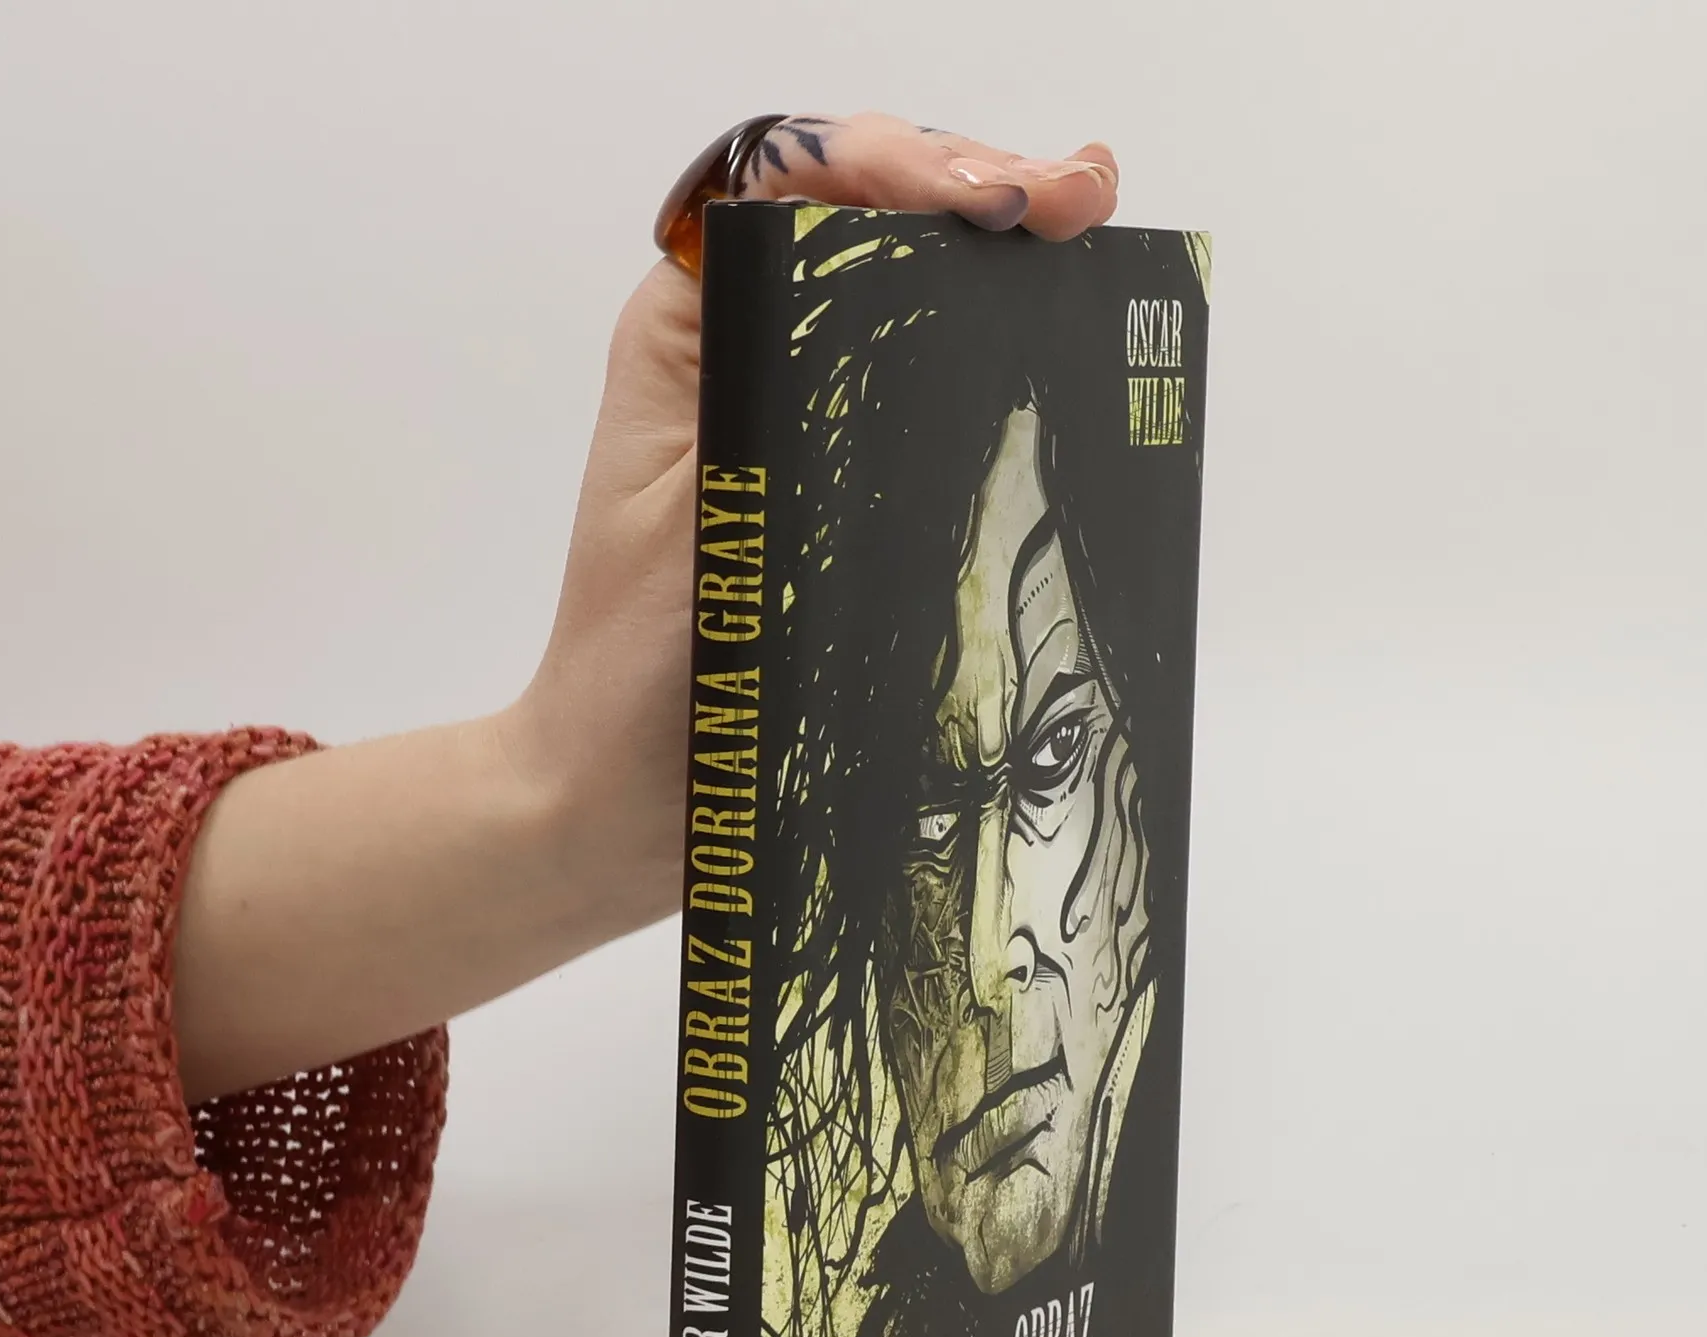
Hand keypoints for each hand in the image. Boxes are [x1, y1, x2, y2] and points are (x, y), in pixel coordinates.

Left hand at [498, 115, 1120, 932]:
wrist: (625, 800)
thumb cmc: (636, 673)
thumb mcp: (703, 520)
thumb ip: (783, 415)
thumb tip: (914, 327)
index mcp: (695, 332)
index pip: (799, 190)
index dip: (902, 166)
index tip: (994, 202)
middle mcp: (753, 356)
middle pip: (872, 221)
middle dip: (978, 188)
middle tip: (1077, 199)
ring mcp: (810, 423)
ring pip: (912, 296)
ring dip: (1002, 257)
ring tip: (1081, 228)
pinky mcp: (853, 494)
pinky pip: (933, 401)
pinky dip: (1002, 362)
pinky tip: (1066, 347)